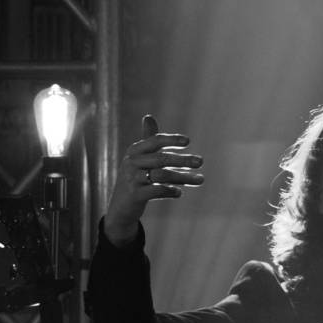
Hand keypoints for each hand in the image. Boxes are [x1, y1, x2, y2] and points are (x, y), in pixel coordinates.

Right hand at [104, 115, 204, 247]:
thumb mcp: (140, 157)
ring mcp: (131, 179)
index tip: (188, 141)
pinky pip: (156, 190)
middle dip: (183, 160)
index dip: (171, 140)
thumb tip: (148, 116)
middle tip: (201, 161)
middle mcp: (131, 163)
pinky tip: (180, 192)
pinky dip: (171, 190)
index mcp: (135, 151)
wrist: (120, 206)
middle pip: (161, 158)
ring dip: (184, 177)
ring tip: (201, 180)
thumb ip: (148, 139)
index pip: (154, 140)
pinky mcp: (134, 195)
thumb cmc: (135, 177)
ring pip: (162, 175)